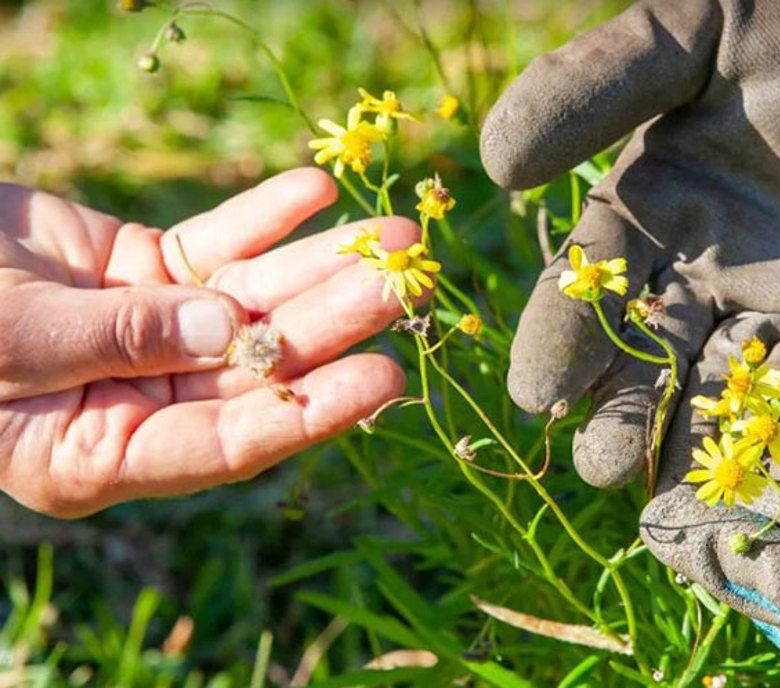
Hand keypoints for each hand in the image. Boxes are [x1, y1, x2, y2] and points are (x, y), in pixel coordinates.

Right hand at [0, 169, 415, 516]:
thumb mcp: (7, 339)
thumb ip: (119, 340)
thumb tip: (232, 331)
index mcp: (100, 454)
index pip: (227, 445)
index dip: (311, 413)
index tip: (387, 380)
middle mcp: (141, 399)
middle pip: (259, 363)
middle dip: (335, 320)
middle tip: (409, 281)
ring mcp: (152, 333)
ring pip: (253, 300)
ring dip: (321, 264)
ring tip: (393, 230)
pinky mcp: (146, 272)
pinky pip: (216, 244)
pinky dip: (262, 216)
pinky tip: (313, 192)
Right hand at [480, 0, 779, 487]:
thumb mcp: (680, 36)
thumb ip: (591, 87)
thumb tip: (495, 165)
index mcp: (646, 210)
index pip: (591, 284)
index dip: (563, 336)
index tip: (538, 392)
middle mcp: (702, 264)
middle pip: (651, 349)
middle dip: (624, 406)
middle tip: (599, 463)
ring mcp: (776, 292)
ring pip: (726, 378)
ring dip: (697, 435)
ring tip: (664, 492)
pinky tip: (761, 457)